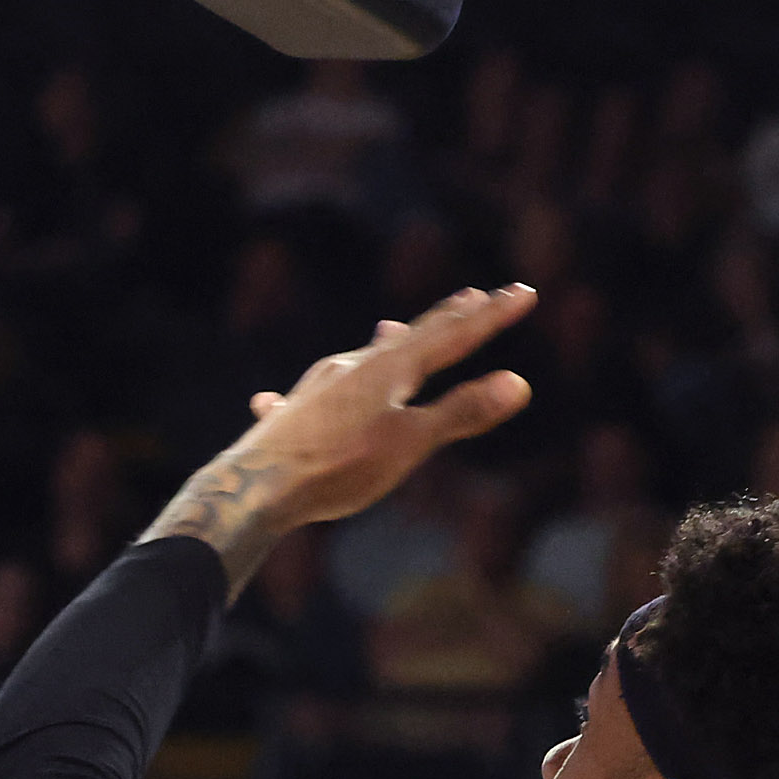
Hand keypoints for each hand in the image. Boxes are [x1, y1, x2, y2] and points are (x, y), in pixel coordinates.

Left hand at [239, 283, 535, 523]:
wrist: (256, 486)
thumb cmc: (339, 466)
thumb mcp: (411, 442)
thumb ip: (461, 412)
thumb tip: (519, 383)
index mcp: (389, 369)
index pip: (451, 336)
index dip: (491, 317)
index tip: (522, 292)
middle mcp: (353, 368)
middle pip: (408, 340)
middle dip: (444, 321)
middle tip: (471, 297)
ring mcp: (318, 388)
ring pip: (359, 360)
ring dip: (383, 345)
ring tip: (389, 331)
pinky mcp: (291, 415)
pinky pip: (312, 395)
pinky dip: (319, 392)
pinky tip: (271, 397)